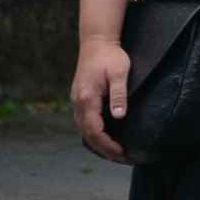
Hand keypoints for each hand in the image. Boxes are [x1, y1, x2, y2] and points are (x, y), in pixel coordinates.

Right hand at [70, 37, 129, 161]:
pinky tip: (106, 136)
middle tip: (123, 158)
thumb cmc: (111, 55)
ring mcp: (77, 100)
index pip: (95, 131)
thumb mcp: (120, 73)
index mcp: (87, 98)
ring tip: (116, 152)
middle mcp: (78, 102)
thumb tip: (118, 116)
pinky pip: (85, 121)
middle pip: (88, 134)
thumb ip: (119, 94)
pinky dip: (94, 133)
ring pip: (84, 129)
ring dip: (98, 143)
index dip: (108, 145)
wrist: (96, 41)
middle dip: (104, 149)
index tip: (123, 153)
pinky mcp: (80, 97)